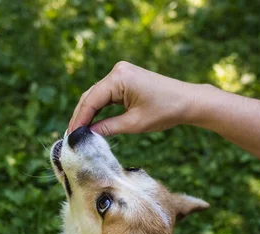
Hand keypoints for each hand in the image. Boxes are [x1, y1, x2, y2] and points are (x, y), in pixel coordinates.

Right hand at [68, 61, 204, 134]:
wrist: (188, 101)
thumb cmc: (165, 111)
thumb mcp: (134, 124)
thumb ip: (108, 128)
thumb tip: (87, 135)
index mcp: (119, 78)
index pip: (91, 100)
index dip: (79, 119)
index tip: (71, 136)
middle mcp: (117, 71)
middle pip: (91, 96)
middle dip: (80, 116)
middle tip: (71, 137)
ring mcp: (121, 73)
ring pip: (97, 95)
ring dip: (88, 113)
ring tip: (78, 132)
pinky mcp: (125, 79)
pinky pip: (106, 94)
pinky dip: (98, 108)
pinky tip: (91, 123)